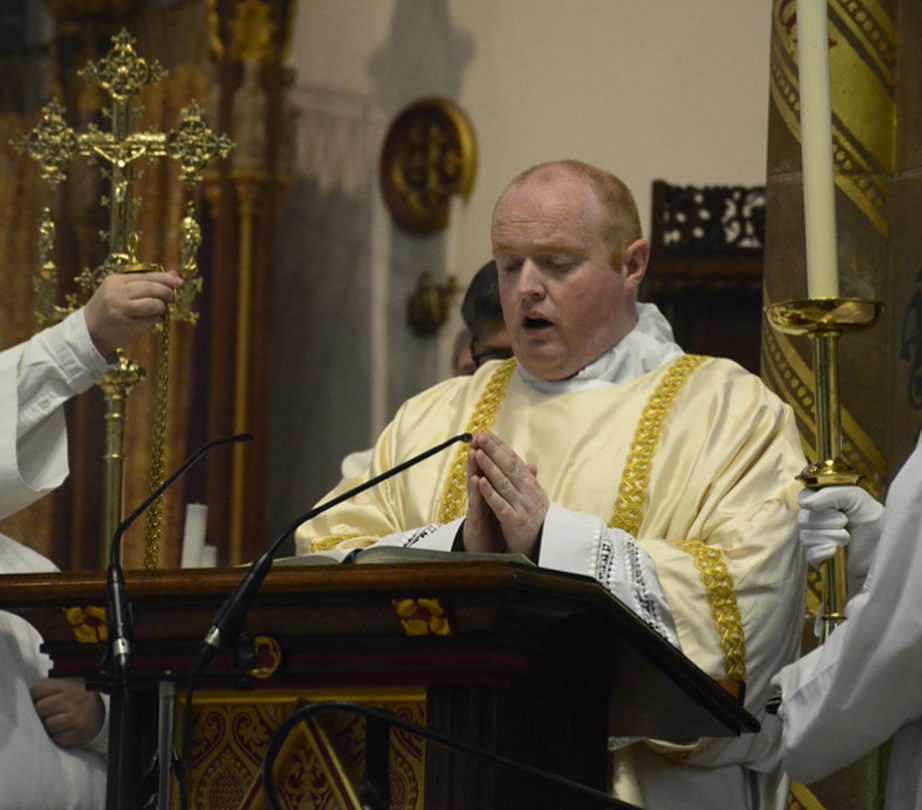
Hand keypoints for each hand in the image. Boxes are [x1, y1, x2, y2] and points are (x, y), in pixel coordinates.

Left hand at [30, 677, 104, 747]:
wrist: (101, 716)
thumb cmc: (76, 701)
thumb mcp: (67, 688)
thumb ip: (49, 689)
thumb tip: (23, 699)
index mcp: (69, 684)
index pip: (38, 689)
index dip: (35, 697)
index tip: (42, 700)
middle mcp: (74, 698)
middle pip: (40, 708)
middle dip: (42, 713)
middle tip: (51, 712)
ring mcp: (78, 715)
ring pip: (47, 725)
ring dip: (49, 726)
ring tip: (59, 721)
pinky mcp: (80, 732)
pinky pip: (57, 738)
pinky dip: (58, 736)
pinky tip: (66, 730)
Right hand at [84, 271, 182, 355]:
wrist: (89, 329)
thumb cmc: (111, 307)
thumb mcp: (122, 289)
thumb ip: (147, 281)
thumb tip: (175, 275)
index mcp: (116, 280)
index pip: (147, 276)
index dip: (166, 279)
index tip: (180, 283)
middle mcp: (116, 293)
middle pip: (151, 289)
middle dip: (166, 293)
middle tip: (172, 298)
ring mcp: (120, 309)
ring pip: (152, 304)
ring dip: (161, 307)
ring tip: (159, 309)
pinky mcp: (125, 325)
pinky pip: (150, 320)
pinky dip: (156, 319)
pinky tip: (152, 319)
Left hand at [463, 432, 547, 556]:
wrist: (547, 549)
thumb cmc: (539, 524)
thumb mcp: (536, 500)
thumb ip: (529, 482)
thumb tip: (529, 465)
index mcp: (531, 486)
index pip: (514, 460)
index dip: (500, 446)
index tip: (487, 433)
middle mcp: (528, 493)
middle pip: (509, 467)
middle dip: (493, 450)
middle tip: (480, 436)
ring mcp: (522, 507)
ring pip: (503, 483)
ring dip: (489, 467)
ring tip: (477, 453)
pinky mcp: (515, 522)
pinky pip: (501, 505)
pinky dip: (490, 492)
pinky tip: (480, 482)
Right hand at [798, 486, 883, 587]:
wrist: (881, 549)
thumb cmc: (870, 521)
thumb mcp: (857, 498)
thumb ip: (833, 492)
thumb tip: (806, 503)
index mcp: (819, 502)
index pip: (803, 499)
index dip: (819, 504)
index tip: (837, 507)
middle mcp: (812, 519)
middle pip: (803, 519)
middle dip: (829, 521)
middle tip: (845, 523)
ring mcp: (812, 539)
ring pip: (807, 536)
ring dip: (832, 537)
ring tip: (847, 538)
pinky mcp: (815, 557)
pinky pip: (811, 554)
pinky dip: (827, 552)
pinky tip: (838, 551)